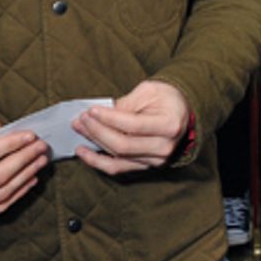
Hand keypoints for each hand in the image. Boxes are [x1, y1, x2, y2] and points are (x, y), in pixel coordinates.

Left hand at [73, 80, 189, 174]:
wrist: (180, 112)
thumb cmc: (166, 98)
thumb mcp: (149, 91)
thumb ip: (126, 103)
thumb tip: (99, 114)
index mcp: (169, 125)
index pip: (132, 125)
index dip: (109, 118)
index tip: (91, 110)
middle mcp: (164, 147)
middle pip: (122, 145)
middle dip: (97, 131)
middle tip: (80, 119)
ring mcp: (155, 161)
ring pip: (117, 157)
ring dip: (94, 143)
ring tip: (79, 129)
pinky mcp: (145, 166)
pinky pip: (117, 168)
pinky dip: (98, 161)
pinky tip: (83, 151)